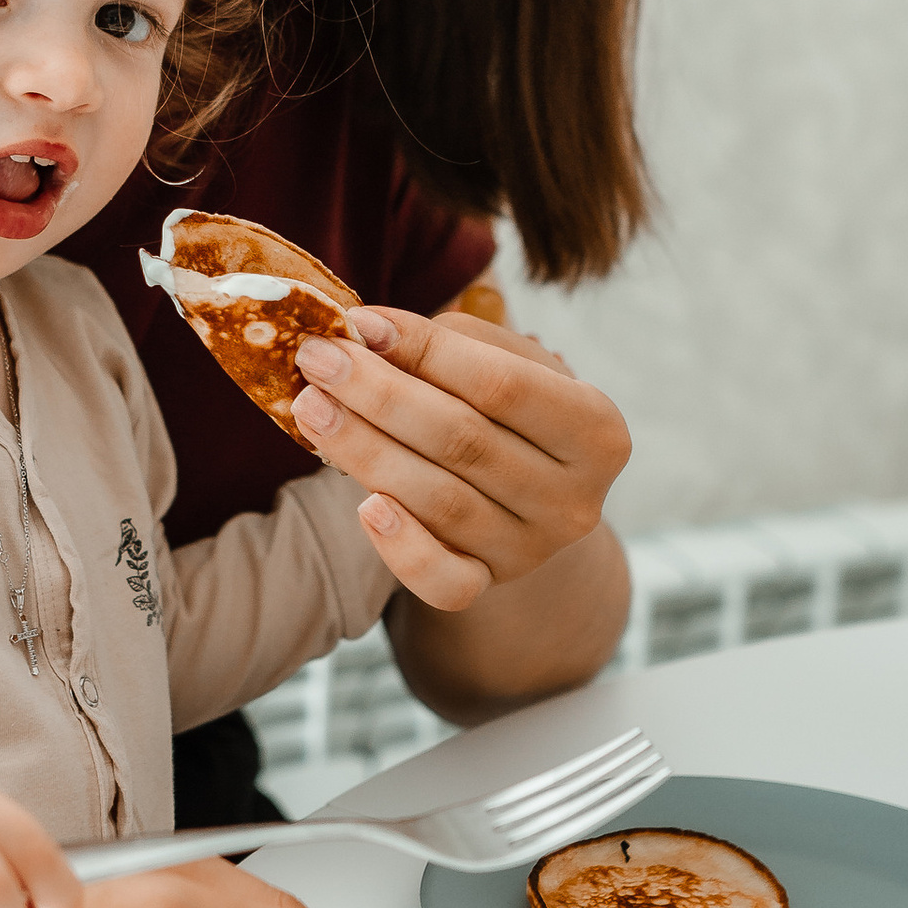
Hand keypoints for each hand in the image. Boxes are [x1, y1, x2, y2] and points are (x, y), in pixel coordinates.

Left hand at [290, 305, 629, 613]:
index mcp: (597, 430)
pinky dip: (402, 548)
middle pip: (464, 442)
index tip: (359, 322)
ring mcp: (533, 550)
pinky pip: (445, 582)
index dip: (425, 351)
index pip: (501, 385)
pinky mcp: (490, 585)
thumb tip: (367, 332)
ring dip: (365, 451)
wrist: (528, 493)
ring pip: (441, 502)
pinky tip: (364, 507)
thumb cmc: (510, 410)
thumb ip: (449, 343)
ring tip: (311, 408)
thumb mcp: (504, 362)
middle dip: (379, 395)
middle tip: (316, 359)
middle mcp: (575, 499)